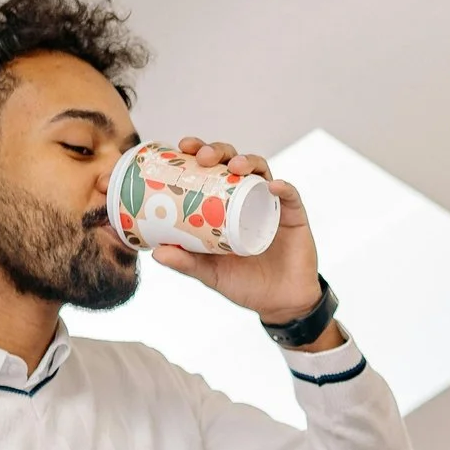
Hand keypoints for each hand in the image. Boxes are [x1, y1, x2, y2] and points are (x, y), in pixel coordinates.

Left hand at [149, 138, 330, 335]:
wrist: (278, 303)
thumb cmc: (243, 283)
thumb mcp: (210, 273)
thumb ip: (186, 263)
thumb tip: (155, 253)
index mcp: (224, 203)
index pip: (210, 169)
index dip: (198, 151)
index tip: (183, 147)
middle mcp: (247, 197)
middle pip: (233, 161)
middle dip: (218, 151)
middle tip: (203, 157)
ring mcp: (271, 204)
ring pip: (261, 170)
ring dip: (247, 161)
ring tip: (235, 166)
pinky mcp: (293, 216)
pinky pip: (290, 196)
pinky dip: (282, 188)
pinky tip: (272, 185)